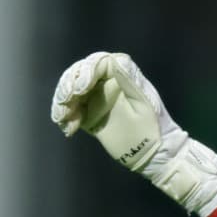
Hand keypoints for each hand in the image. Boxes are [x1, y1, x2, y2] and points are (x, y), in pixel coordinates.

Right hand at [51, 51, 216, 216]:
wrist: (154, 156)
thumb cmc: (153, 130)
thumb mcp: (143, 103)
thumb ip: (128, 80)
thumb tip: (113, 60)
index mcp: (123, 77)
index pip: (97, 63)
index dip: (85, 72)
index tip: (80, 89)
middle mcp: (107, 84)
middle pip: (79, 74)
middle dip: (67, 86)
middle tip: (66, 105)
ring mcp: (97, 99)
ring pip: (70, 91)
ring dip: (62, 103)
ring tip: (65, 119)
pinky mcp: (89, 115)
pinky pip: (71, 110)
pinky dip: (65, 117)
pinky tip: (69, 129)